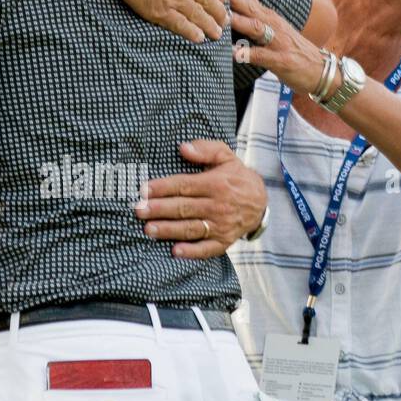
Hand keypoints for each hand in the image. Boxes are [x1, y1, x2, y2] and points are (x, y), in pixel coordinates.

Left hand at [135, 140, 267, 256]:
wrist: (261, 202)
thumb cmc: (236, 177)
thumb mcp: (226, 156)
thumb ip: (205, 149)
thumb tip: (183, 148)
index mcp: (216, 183)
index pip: (185, 185)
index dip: (163, 188)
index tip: (144, 189)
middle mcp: (218, 205)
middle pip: (184, 207)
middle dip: (159, 209)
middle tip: (138, 210)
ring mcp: (221, 225)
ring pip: (191, 228)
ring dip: (169, 230)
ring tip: (148, 230)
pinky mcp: (224, 241)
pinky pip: (207, 249)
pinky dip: (192, 252)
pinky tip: (175, 252)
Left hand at [229, 0, 327, 94]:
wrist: (320, 69)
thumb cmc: (292, 48)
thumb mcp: (274, 23)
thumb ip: (257, 5)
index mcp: (268, 16)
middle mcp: (273, 25)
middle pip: (250, 9)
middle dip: (232, 1)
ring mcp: (278, 42)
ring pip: (257, 29)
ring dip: (240, 22)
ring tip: (222, 19)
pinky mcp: (282, 60)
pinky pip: (263, 56)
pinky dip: (250, 54)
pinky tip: (236, 54)